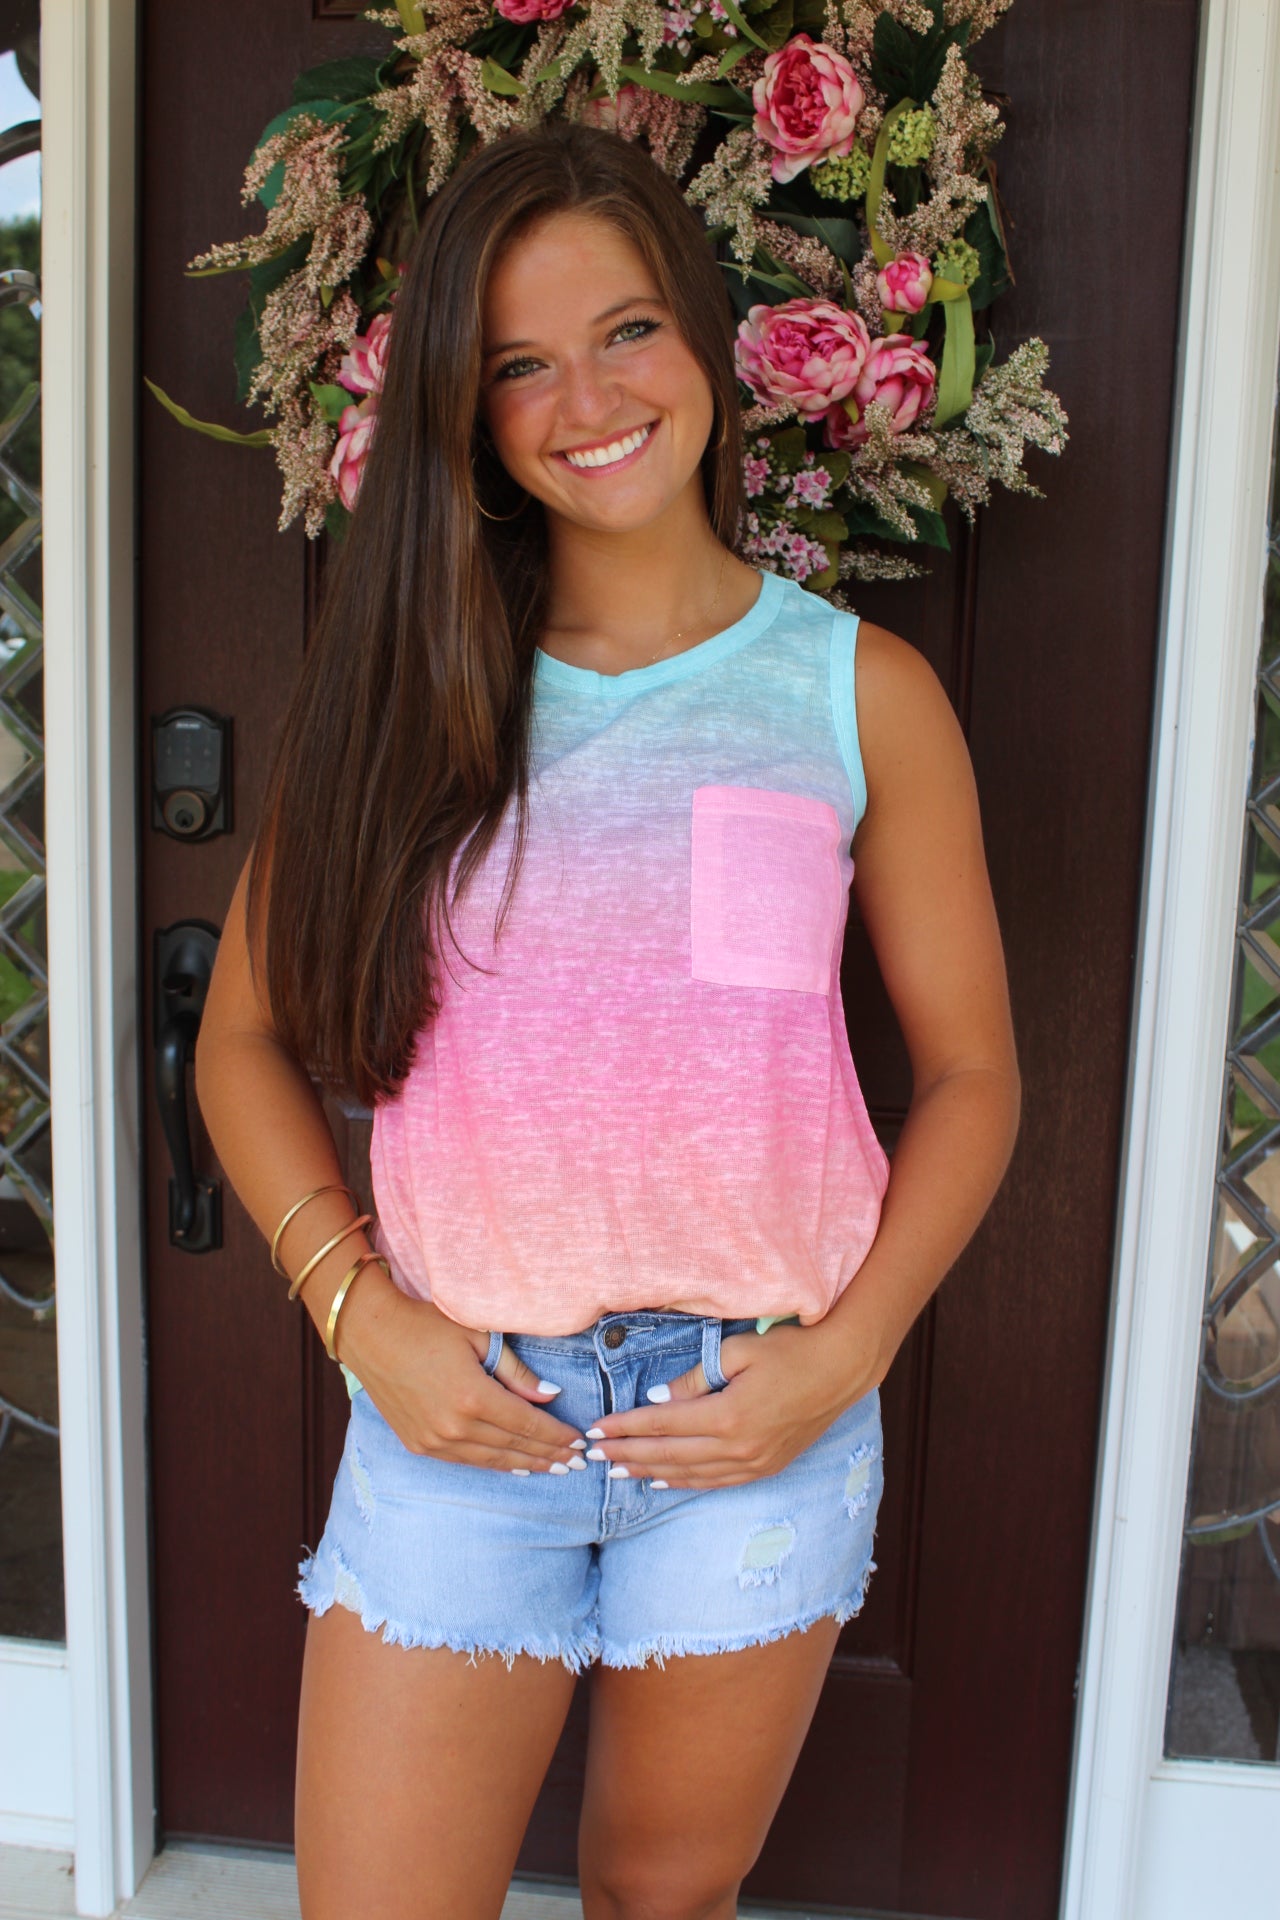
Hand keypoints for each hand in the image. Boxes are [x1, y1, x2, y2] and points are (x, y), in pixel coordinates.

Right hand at [338, 1283, 585, 1474]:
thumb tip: (550, 1396)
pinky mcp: (419, 1444)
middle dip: (549, 1455)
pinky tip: (512, 1465)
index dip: (557, 1436)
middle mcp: (455, 1427)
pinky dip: (493, 1464)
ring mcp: (434, 1440)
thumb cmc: (426, 1325)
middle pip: (514, 1447)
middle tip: (578, 1463)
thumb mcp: (477, 1337)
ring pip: (492, 1460)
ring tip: (552, 1469)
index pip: (528, 1424)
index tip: (580, 1442)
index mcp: (474, 1397)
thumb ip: (515, 1370)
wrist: (370, 1334)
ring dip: (525, 1465)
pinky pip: (466, 1461)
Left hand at [583, 1320, 879, 1488]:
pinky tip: (663, 1481)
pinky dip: (684, 1482)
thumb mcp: (738, 1352)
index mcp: (728, 1416)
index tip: (595, 1430)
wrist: (843, 1369)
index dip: (625, 1428)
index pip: (662, 1425)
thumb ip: (695, 1378)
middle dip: (627, 1455)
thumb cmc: (791, 1350)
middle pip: (669, 1455)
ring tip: (618, 1473)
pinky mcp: (766, 1467)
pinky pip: (715, 1482)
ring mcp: (754, 1463)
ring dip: (650, 1473)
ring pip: (689, 1475)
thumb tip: (657, 1400)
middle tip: (594, 1456)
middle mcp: (739, 1448)